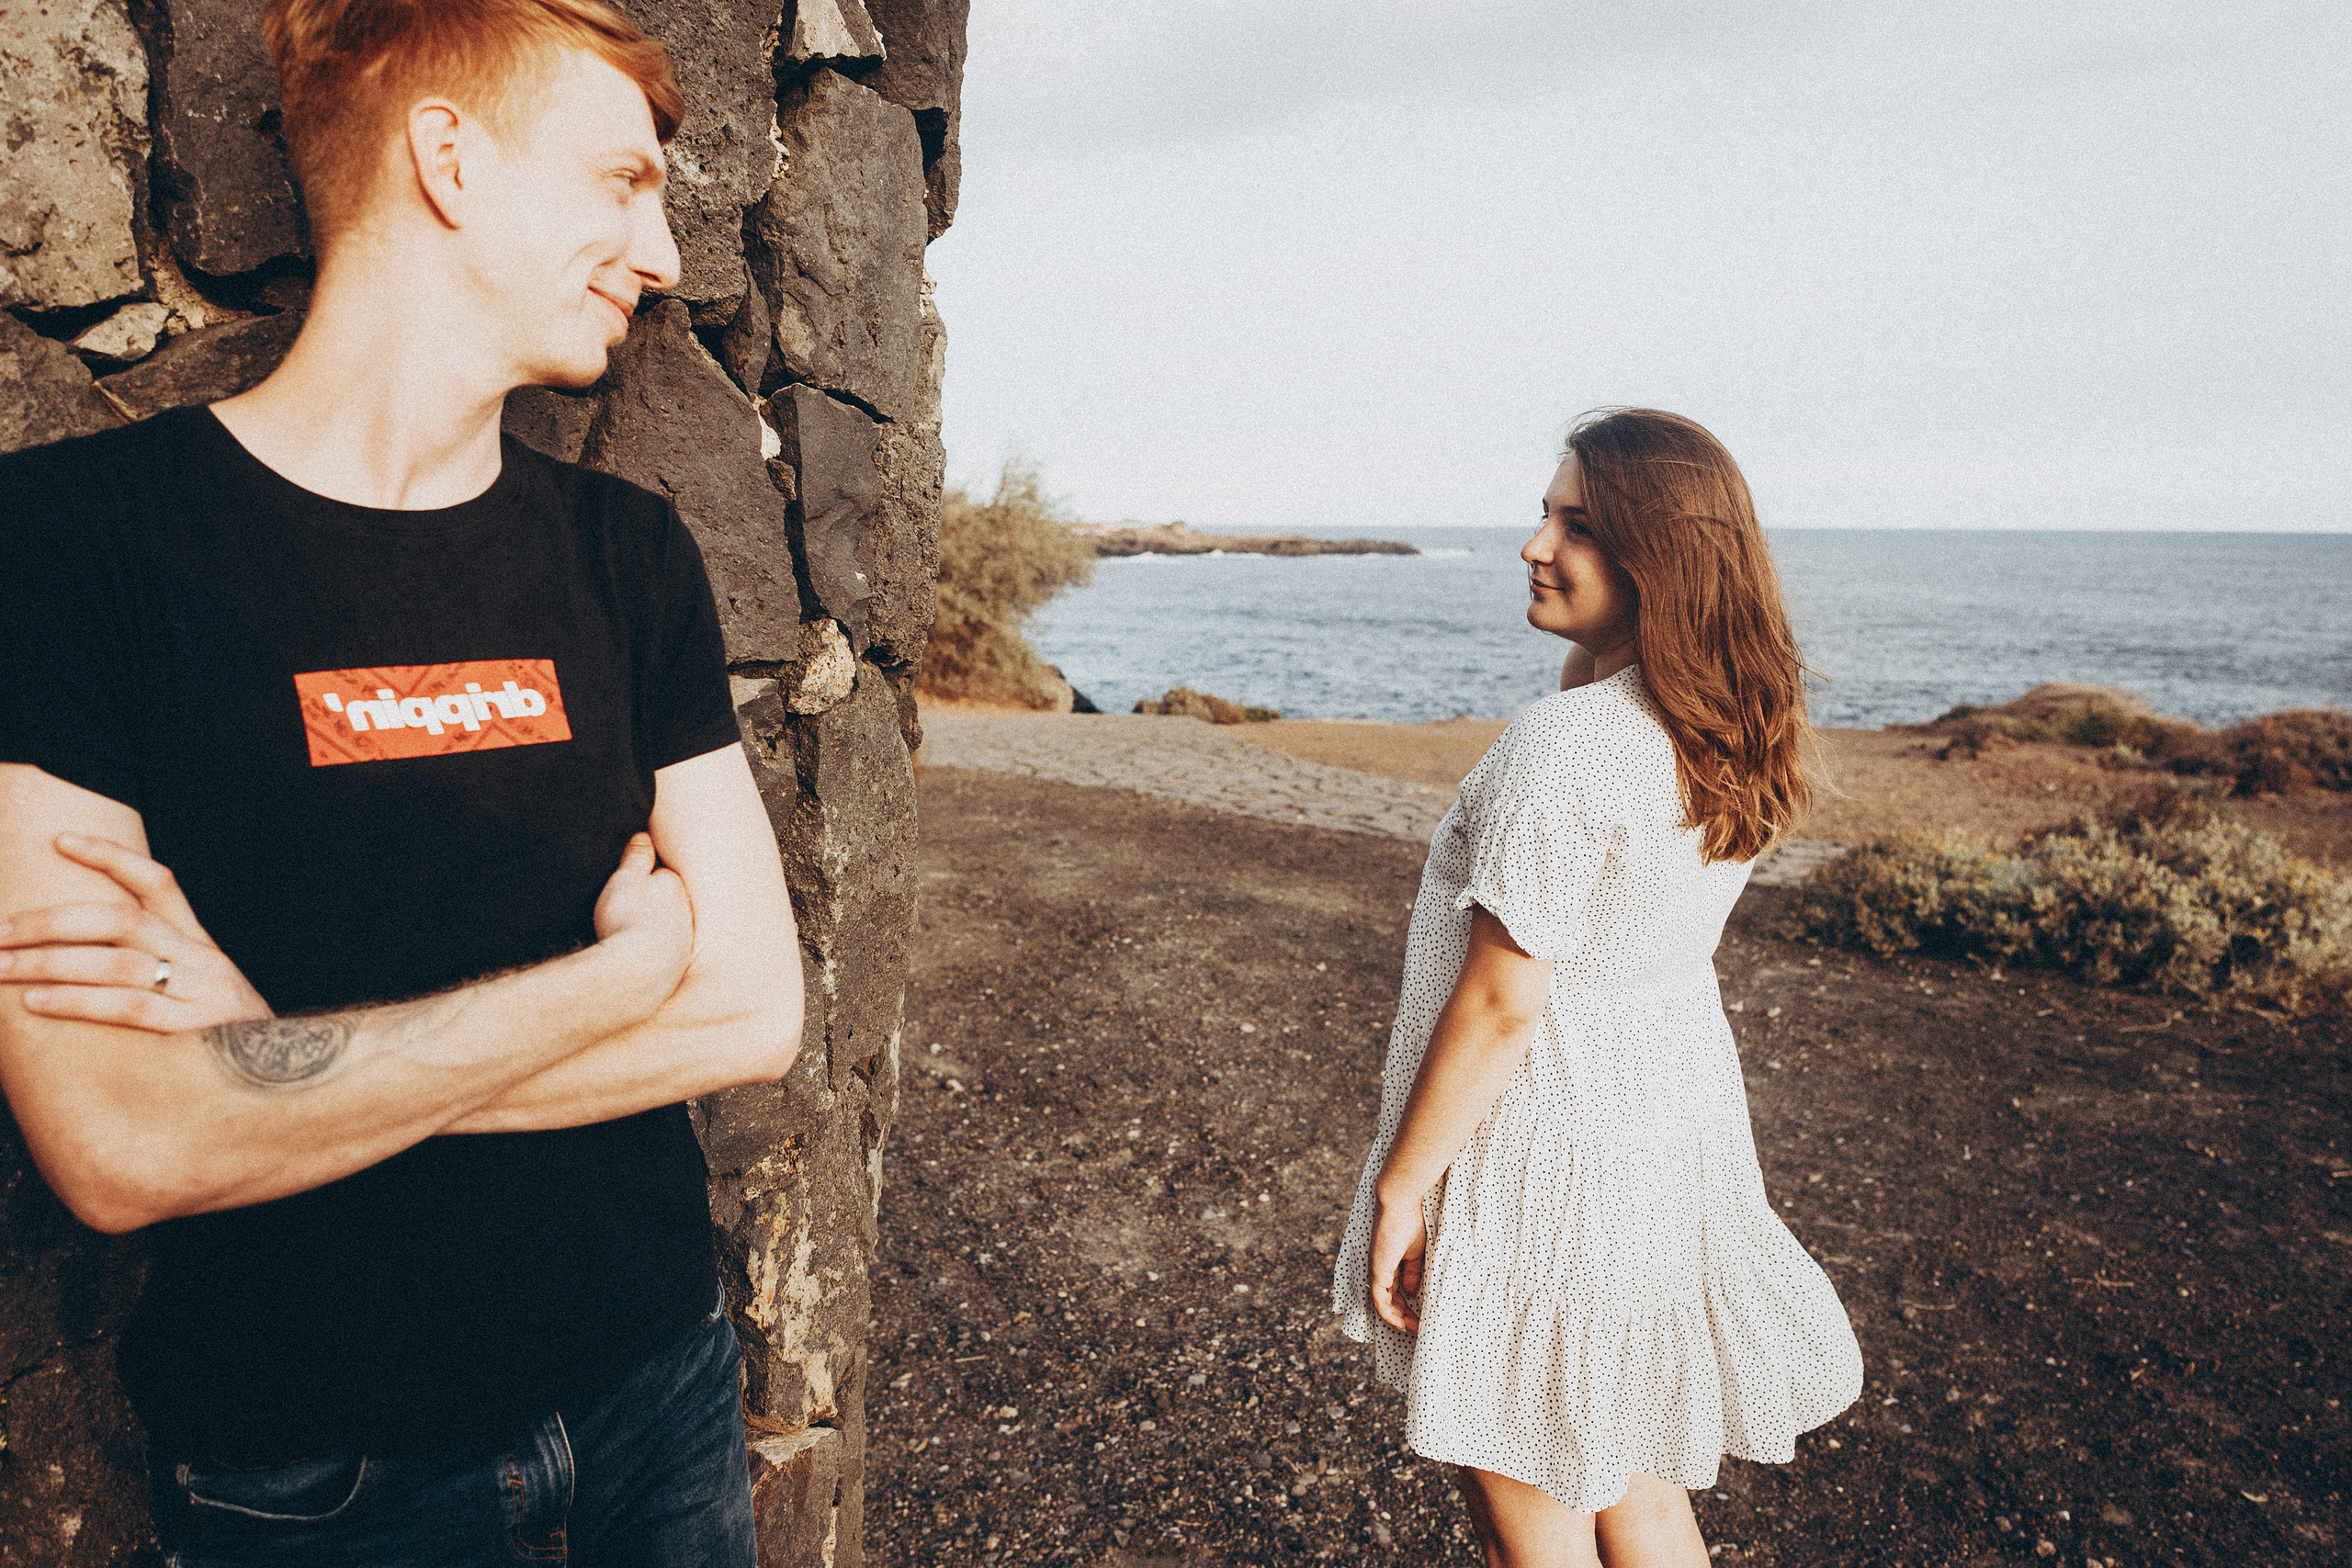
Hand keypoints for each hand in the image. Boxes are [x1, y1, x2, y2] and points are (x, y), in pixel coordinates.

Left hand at [0, 833, 272, 1032]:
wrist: (290, 1080)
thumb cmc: (227, 1040)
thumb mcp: (202, 993)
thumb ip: (159, 972)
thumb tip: (84, 957)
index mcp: (202, 943)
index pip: (158, 883)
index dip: (111, 856)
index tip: (60, 841)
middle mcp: (203, 959)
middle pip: (121, 919)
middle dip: (50, 922)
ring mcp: (203, 993)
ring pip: (117, 961)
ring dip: (48, 963)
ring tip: (0, 968)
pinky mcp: (198, 1031)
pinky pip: (129, 1008)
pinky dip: (77, 1002)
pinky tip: (37, 1003)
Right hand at [592, 832, 692, 988]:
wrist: (639, 973)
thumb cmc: (628, 921)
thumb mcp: (625, 880)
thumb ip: (636, 857)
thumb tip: (644, 836)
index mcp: (673, 885)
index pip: (660, 873)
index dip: (642, 877)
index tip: (629, 884)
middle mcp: (686, 910)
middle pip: (669, 901)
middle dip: (654, 902)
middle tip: (629, 910)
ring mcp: (686, 938)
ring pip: (670, 926)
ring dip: (657, 927)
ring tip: (634, 933)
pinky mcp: (679, 964)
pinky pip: (667, 952)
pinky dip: (656, 951)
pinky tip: (643, 956)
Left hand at [1368, 1183, 1428, 1334]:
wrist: (1400, 1204)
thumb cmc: (1409, 1223)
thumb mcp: (1416, 1253)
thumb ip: (1412, 1273)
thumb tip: (1410, 1293)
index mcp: (1390, 1264)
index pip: (1395, 1292)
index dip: (1407, 1307)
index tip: (1421, 1319)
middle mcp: (1381, 1270)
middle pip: (1390, 1301)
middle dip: (1404, 1318)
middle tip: (1420, 1329)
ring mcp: (1378, 1271)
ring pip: (1383, 1304)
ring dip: (1398, 1320)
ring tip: (1414, 1330)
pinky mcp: (1378, 1270)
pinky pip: (1379, 1299)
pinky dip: (1389, 1314)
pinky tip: (1401, 1323)